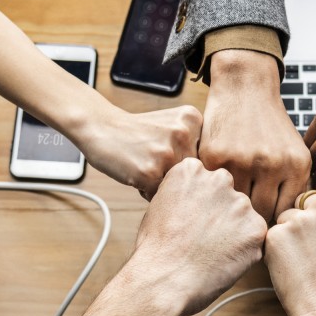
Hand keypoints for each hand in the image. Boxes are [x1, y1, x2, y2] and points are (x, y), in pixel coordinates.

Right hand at [75, 105, 201, 197]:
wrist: (100, 126)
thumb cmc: (136, 131)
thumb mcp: (172, 124)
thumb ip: (194, 144)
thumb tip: (215, 182)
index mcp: (193, 119)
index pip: (205, 158)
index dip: (185, 162)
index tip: (167, 151)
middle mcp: (184, 134)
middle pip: (193, 174)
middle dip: (175, 175)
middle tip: (152, 159)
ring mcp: (167, 153)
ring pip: (178, 187)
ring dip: (161, 184)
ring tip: (144, 165)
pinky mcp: (150, 172)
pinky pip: (159, 196)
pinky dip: (147, 190)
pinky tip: (135, 172)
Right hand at [128, 157, 267, 315]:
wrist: (163, 279)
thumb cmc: (156, 249)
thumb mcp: (160, 205)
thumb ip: (185, 193)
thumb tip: (199, 198)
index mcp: (192, 170)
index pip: (207, 182)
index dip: (200, 205)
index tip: (190, 221)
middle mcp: (219, 179)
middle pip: (228, 196)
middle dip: (220, 215)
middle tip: (202, 240)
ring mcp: (240, 203)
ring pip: (243, 217)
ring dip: (234, 232)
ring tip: (210, 253)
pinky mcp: (256, 228)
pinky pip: (254, 238)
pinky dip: (244, 251)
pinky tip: (222, 260)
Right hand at [199, 50, 310, 221]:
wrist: (245, 88)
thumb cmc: (270, 126)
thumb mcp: (294, 152)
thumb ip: (293, 187)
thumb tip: (288, 228)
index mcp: (296, 165)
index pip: (285, 213)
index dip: (275, 222)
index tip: (265, 222)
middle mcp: (272, 164)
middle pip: (261, 214)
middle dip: (253, 218)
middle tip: (244, 219)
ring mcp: (242, 161)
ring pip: (236, 205)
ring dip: (232, 207)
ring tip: (229, 207)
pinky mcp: (215, 157)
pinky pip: (215, 189)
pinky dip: (214, 191)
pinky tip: (215, 189)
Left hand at [265, 183, 315, 315]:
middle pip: (301, 201)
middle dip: (301, 219)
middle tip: (312, 250)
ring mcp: (300, 220)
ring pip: (284, 218)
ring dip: (287, 235)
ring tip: (304, 261)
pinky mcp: (277, 235)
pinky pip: (271, 235)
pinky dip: (275, 250)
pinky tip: (291, 267)